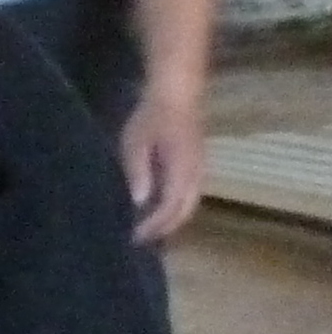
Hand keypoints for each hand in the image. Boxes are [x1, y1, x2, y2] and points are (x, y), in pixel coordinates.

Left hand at [120, 93, 204, 244]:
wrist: (178, 92)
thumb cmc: (152, 116)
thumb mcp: (136, 144)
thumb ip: (138, 172)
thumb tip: (139, 202)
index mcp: (181, 170)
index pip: (170, 208)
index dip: (153, 226)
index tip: (134, 237)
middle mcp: (196, 173)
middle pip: (185, 211)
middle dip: (164, 229)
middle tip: (140, 240)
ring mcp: (199, 168)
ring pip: (190, 203)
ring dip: (172, 220)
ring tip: (149, 230)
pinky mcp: (197, 163)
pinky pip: (190, 193)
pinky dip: (177, 207)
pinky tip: (159, 209)